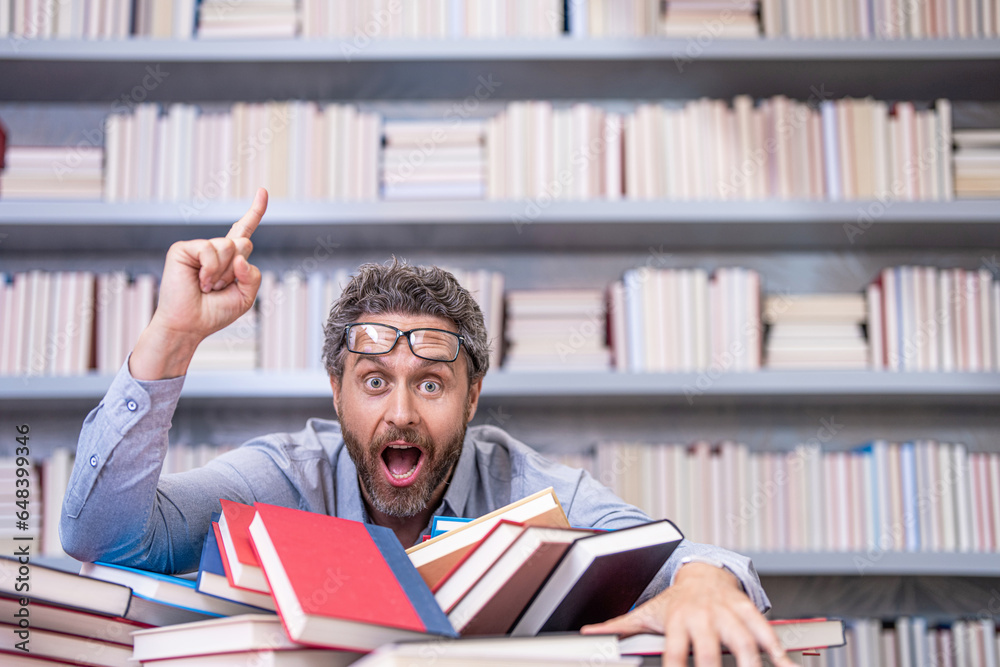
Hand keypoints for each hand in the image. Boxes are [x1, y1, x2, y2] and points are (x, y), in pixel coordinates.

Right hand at [130, 188, 267, 379]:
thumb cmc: (214, 312)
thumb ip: (253, 276)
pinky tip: (198, 282)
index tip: (263, 191)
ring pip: (229, 246)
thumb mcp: (245, 297)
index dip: (255, 211)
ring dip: (222, 273)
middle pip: (244, 243)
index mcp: (230, 258)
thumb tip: (239, 256)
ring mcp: (199, 247)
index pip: (244, 230)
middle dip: (237, 270)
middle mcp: (215, 249)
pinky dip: (210, 269)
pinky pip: (210, 249)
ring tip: (206, 286)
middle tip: (218, 287)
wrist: (188, 325)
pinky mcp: (183, 248)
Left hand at [581, 563, 797, 666]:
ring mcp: (728, 613)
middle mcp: (703, 617)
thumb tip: (585, 634)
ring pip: (743, 641)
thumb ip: (617, 626)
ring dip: (752, 663)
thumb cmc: (674, 601)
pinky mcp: (748, 610)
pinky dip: (778, 651)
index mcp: (677, 621)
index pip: (676, 653)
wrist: (703, 571)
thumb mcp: (646, 612)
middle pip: (710, 651)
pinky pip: (766, 632)